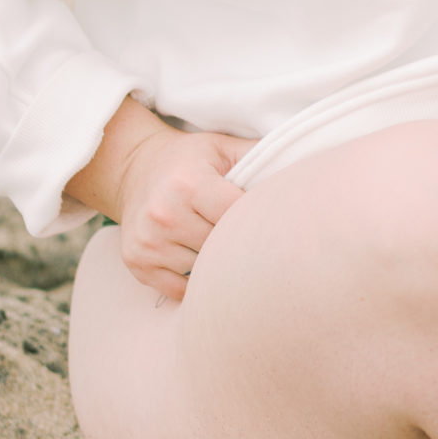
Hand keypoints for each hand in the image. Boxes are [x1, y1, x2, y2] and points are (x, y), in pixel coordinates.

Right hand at [112, 119, 252, 301]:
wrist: (133, 168)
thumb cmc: (188, 159)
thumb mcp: (221, 148)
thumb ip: (259, 155)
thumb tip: (304, 168)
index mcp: (188, 183)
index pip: (237, 216)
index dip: (255, 219)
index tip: (264, 219)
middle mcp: (164, 214)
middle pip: (222, 247)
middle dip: (238, 242)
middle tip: (249, 237)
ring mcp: (148, 242)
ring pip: (203, 271)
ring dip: (216, 263)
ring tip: (218, 242)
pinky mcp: (137, 263)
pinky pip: (180, 290)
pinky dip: (194, 282)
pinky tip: (199, 260)